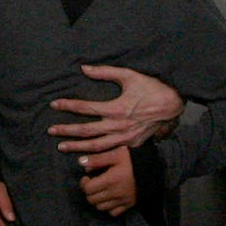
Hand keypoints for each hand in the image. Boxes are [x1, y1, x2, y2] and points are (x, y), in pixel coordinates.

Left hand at [48, 64, 183, 152]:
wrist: (174, 105)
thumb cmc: (151, 88)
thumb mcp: (129, 75)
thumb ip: (105, 72)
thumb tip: (84, 68)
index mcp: (116, 109)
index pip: (84, 108)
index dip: (67, 106)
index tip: (53, 104)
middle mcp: (118, 126)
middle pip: (86, 131)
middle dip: (66, 131)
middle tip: (50, 131)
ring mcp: (125, 139)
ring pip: (96, 146)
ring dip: (77, 147)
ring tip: (61, 147)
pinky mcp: (132, 145)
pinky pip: (110, 153)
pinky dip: (95, 156)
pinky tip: (84, 156)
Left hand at [79, 146, 135, 216]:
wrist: (154, 169)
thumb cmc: (132, 160)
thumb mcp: (115, 154)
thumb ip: (97, 159)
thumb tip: (80, 162)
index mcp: (109, 180)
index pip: (88, 189)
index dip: (84, 183)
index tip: (87, 177)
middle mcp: (114, 193)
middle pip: (92, 200)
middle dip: (89, 192)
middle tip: (92, 183)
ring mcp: (122, 201)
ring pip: (101, 208)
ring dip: (97, 200)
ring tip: (100, 190)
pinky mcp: (129, 205)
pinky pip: (113, 213)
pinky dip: (108, 207)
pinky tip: (109, 198)